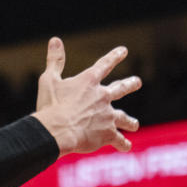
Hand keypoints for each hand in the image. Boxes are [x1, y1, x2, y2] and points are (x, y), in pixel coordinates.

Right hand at [34, 37, 141, 156]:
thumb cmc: (51, 105)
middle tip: (137, 81)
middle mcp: (103, 96)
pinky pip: (120, 140)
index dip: (114, 57)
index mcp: (89, 81)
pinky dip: (123, 144)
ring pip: (124, 118)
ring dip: (130, 121)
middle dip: (130, 84)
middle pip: (121, 88)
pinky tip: (126, 146)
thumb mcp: (49, 80)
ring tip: (134, 124)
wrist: (58, 131)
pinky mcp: (108, 134)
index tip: (124, 51)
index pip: (104, 65)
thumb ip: (55, 60)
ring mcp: (108, 116)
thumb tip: (55, 39)